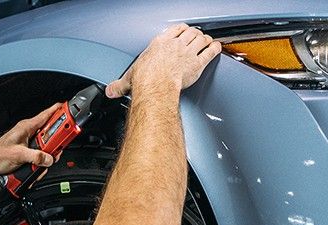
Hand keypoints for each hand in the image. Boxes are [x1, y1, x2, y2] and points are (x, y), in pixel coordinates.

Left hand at [0, 103, 61, 174]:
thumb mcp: (19, 155)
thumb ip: (36, 157)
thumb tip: (49, 158)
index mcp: (26, 127)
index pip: (47, 114)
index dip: (60, 111)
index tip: (70, 111)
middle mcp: (28, 132)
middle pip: (50, 133)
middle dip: (55, 144)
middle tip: (57, 150)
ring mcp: (28, 142)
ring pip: (46, 147)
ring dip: (46, 156)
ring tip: (43, 162)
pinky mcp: (27, 151)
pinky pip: (39, 155)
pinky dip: (40, 162)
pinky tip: (36, 167)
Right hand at [105, 23, 220, 97]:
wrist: (156, 86)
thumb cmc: (144, 80)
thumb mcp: (129, 79)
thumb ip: (120, 83)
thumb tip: (111, 91)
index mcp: (160, 43)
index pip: (175, 29)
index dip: (182, 30)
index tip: (183, 33)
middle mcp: (176, 45)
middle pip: (191, 33)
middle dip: (196, 34)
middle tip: (197, 38)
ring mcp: (188, 52)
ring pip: (202, 39)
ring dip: (206, 40)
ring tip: (207, 41)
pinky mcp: (198, 63)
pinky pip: (210, 51)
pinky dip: (215, 48)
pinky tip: (216, 48)